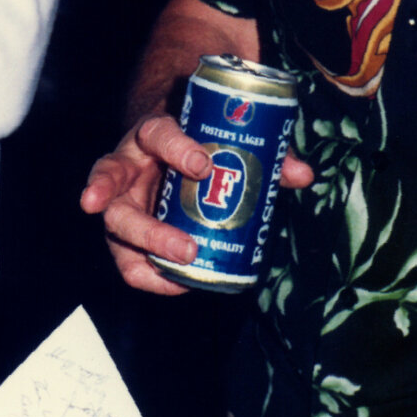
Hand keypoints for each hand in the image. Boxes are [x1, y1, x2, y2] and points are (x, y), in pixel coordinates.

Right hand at [80, 114, 313, 293]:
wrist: (165, 146)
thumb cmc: (196, 141)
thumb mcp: (223, 137)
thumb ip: (262, 152)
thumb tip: (302, 174)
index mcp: (151, 133)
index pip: (157, 134)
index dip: (177, 149)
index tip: (204, 166)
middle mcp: (127, 164)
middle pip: (114, 179)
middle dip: (143, 220)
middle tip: (186, 247)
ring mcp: (121, 199)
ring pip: (115, 222)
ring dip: (144, 248)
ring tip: (177, 268)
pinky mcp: (123, 231)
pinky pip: (126, 259)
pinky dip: (149, 275)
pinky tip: (177, 283)